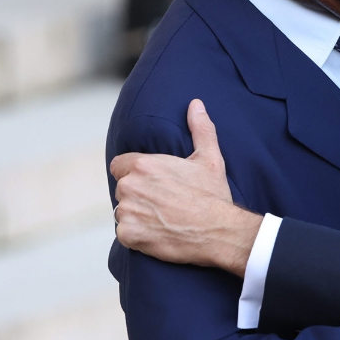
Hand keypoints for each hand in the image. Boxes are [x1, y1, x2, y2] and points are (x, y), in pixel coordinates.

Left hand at [111, 99, 261, 276]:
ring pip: (124, 212)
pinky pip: (125, 233)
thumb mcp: (210, 158)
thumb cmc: (213, 195)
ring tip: (164, 219)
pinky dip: (138, 235)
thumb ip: (200, 129)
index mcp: (144, 165)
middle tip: (165, 203)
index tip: (154, 183)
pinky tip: (159, 233)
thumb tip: (195, 104)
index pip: (120, 165)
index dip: (136, 174)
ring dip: (138, 216)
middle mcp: (130, 186)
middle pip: (123, 189)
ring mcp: (127, 211)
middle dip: (139, 195)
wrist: (219, 231)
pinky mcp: (128, 234)